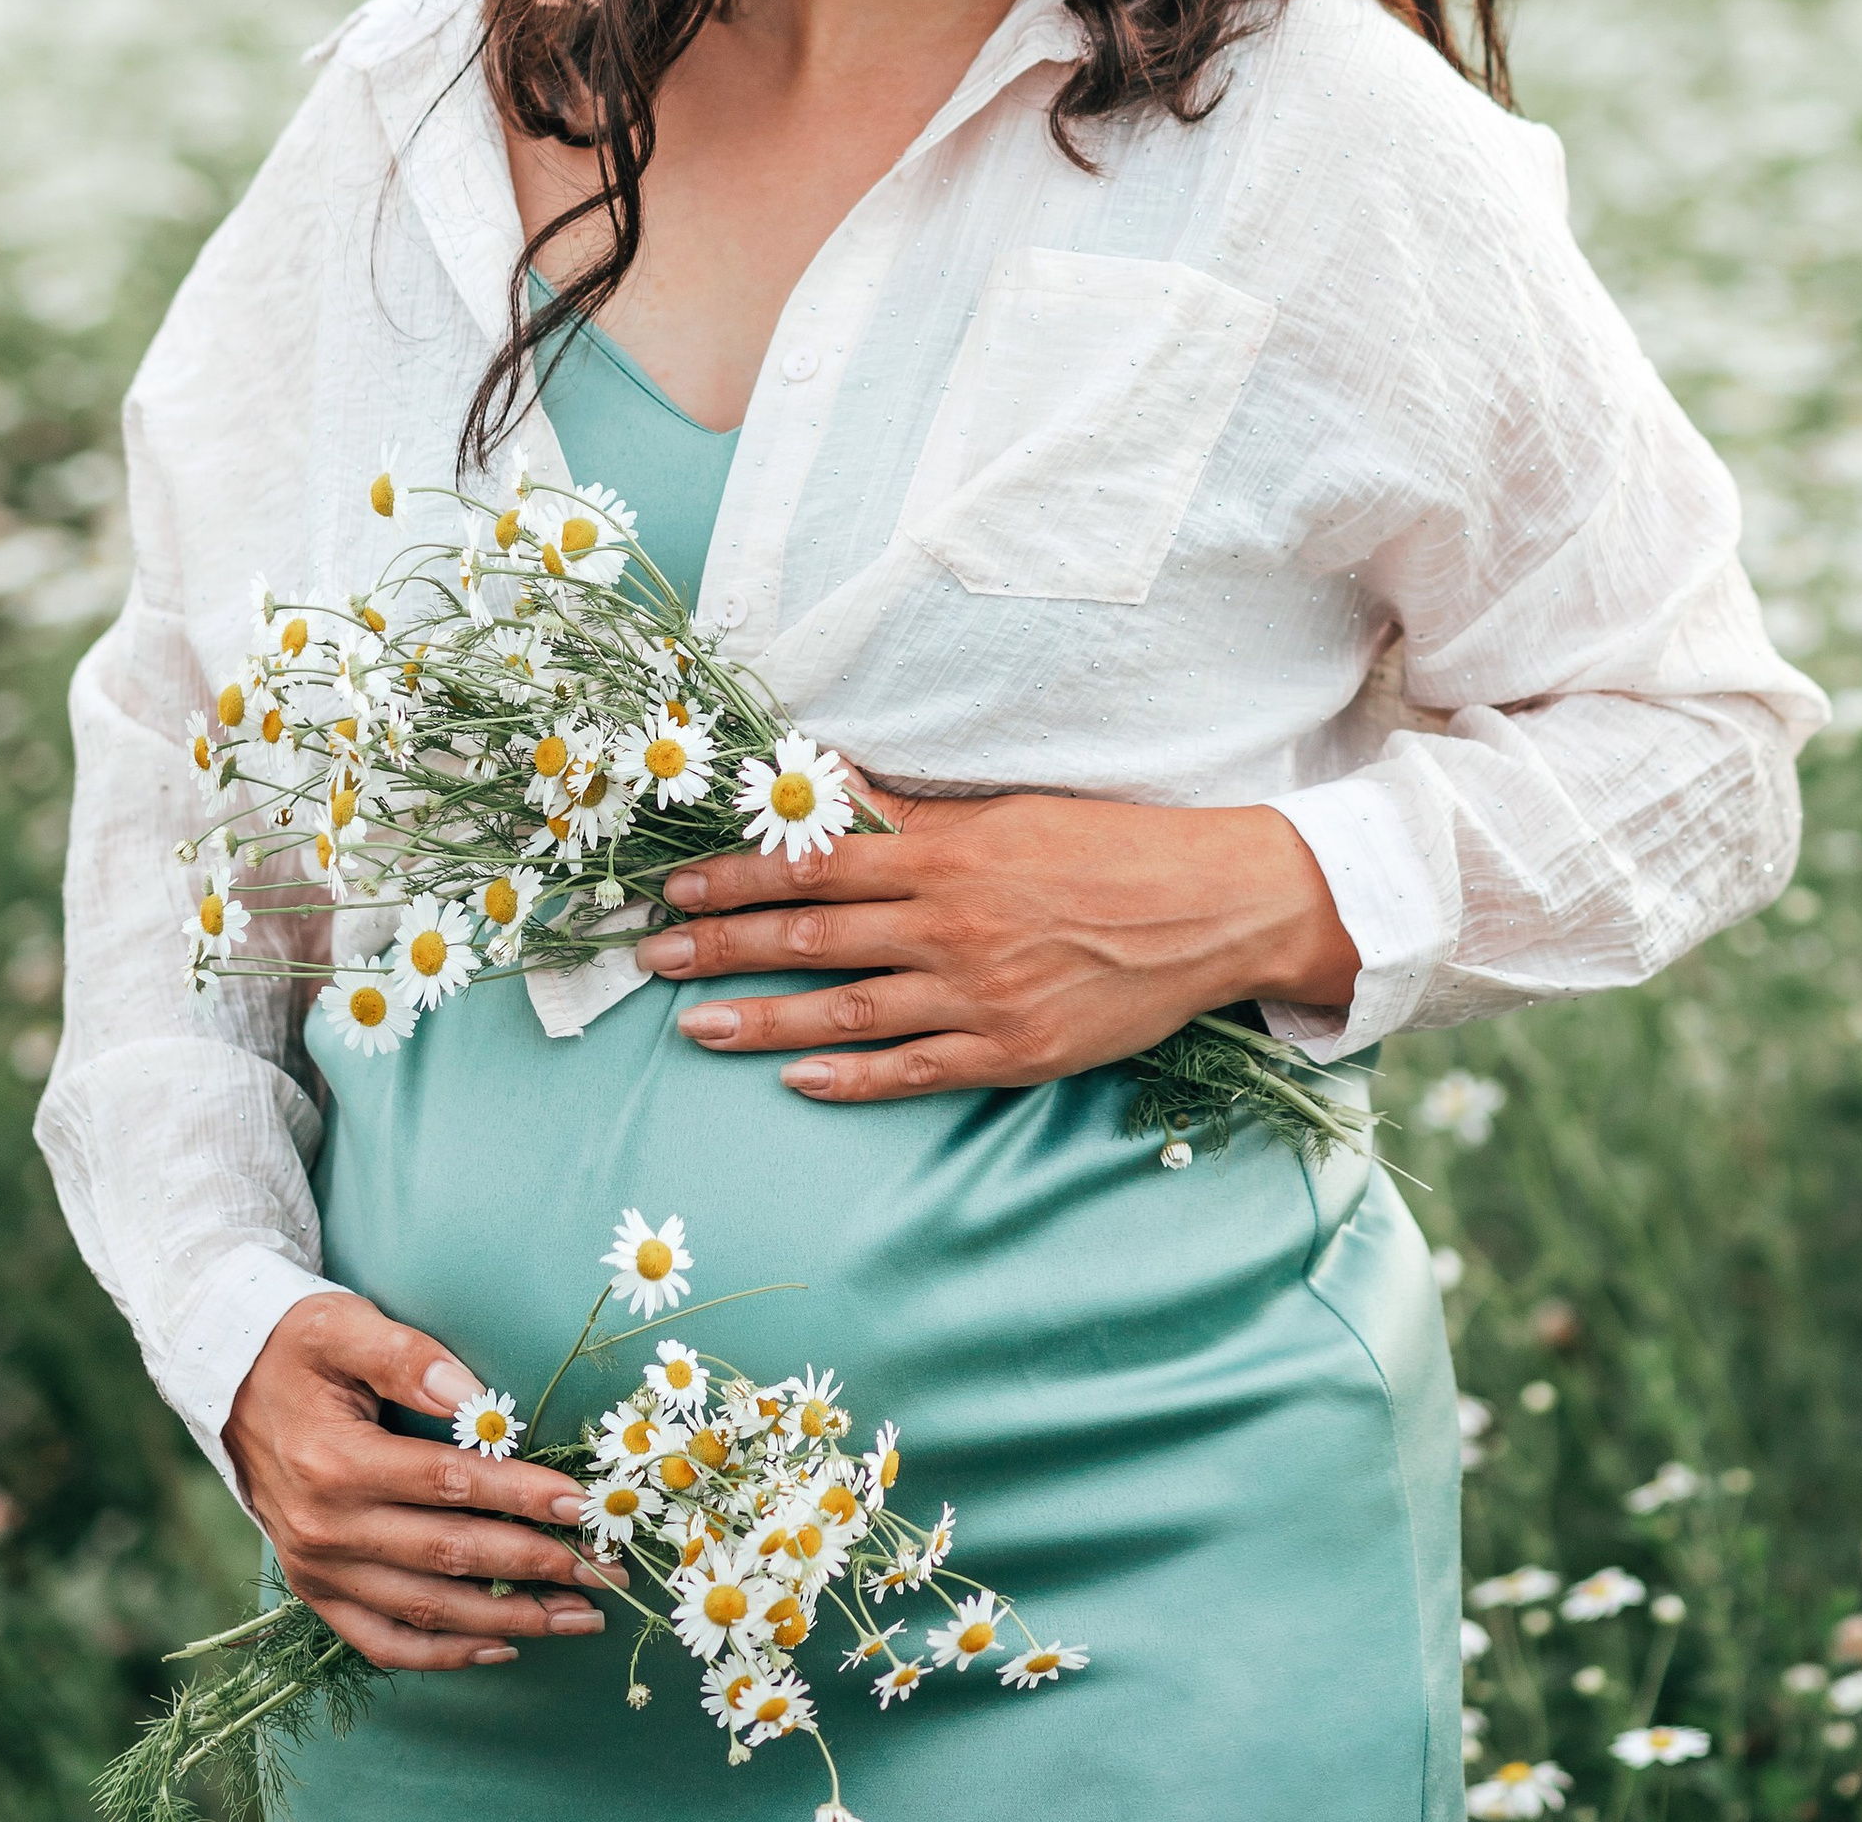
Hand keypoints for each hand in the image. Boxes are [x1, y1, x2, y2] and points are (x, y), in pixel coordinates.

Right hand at [223, 1290, 628, 1669]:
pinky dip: (444, 1655)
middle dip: (536, 1566)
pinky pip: (383, 1641)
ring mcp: (318, 1569)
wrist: (225, 1385)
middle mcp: (324, 1529)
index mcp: (335, 1462)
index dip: (519, 1495)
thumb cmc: (295, 1346)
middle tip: (606, 1569)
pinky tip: (503, 1647)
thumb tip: (472, 1393)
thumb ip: (406, 1354)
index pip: (448, 1486)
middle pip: (448, 1557)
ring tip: (580, 1617)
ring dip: (509, 1618)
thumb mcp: (341, 1325)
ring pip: (426, 1611)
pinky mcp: (315, 1591)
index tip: (582, 1504)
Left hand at [631, 787, 1358, 1102]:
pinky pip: (913, 1068)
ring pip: (846, 1009)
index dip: (738, 877)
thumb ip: (916, 813)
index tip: (678, 886)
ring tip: (697, 1025)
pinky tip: (799, 1079)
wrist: (1208, 904)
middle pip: (812, 935)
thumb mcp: (1008, 813)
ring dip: (763, 1019)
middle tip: (653, 956)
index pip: (816, 864)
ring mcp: (979, 992)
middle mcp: (951, 923)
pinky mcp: (1011, 1049)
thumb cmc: (1109, 847)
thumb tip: (836, 782)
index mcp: (947, 854)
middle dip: (723, 945)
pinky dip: (851, 1077)